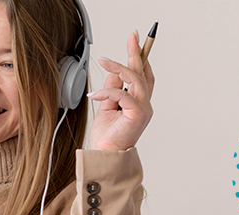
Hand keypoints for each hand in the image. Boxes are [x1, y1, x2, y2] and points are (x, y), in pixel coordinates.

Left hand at [86, 30, 154, 150]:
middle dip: (137, 52)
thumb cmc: (107, 136)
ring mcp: (143, 109)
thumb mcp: (106, 107)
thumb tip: (113, 73)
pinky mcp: (137, 114)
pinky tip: (93, 95)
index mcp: (138, 102)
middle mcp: (144, 104)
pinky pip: (123, 95)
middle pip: (143, 73)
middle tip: (132, 36)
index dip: (140, 57)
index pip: (142, 75)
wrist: (104, 155)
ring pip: (135, 80)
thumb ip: (112, 90)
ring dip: (118, 68)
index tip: (135, 40)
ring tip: (104, 62)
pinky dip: (107, 92)